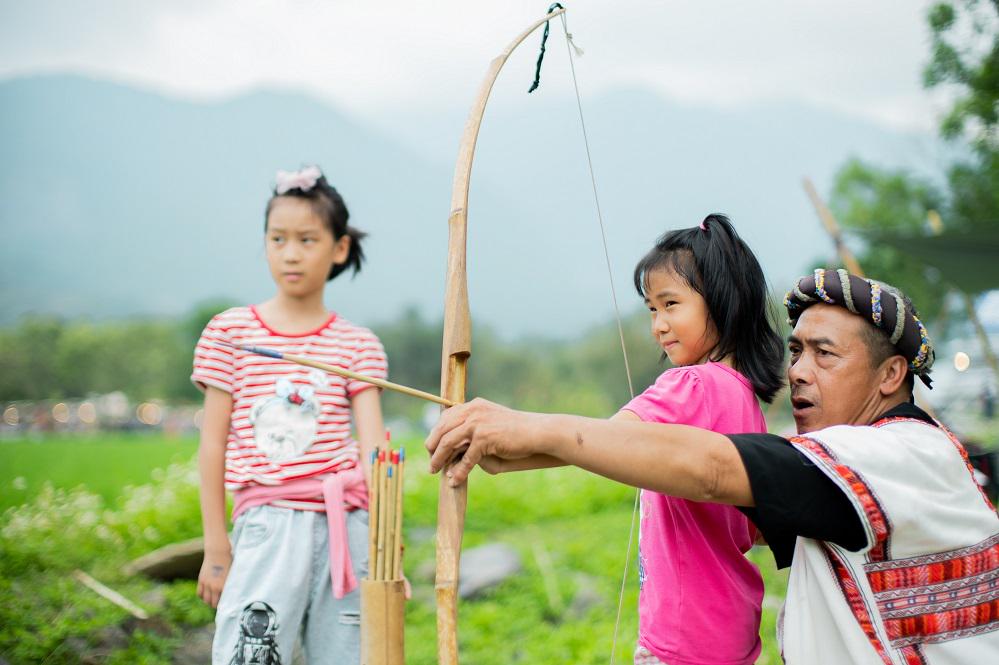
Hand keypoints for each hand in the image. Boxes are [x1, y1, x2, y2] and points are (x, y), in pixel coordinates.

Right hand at [197, 547, 231, 607]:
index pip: (223, 601)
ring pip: (205, 599)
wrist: (218, 552)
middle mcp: (214, 586)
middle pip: (213, 603)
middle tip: (219, 604)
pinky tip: (206, 595)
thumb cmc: (228, 562)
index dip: (225, 604)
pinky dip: (202, 596)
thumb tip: (233, 593)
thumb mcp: (232, 574)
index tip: (227, 605)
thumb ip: (230, 584)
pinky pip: (199, 593)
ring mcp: (206, 584)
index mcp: (223, 586)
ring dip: (209, 601)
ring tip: (213, 600)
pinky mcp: (201, 580)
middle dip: (216, 605)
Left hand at [425, 398, 545, 484]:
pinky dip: (459, 471)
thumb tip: (453, 456)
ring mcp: (478, 423)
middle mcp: (473, 411)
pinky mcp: (485, 437)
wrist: (538, 432)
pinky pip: (466, 458)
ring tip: (434, 471)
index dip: (436, 433)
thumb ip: (472, 437)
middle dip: (433, 447)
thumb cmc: (517, 433)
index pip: (446, 417)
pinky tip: (454, 481)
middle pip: (443, 429)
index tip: (431, 447)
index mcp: (474, 406)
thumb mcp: (490, 429)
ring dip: (439, 459)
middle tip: (431, 463)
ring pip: (449, 442)